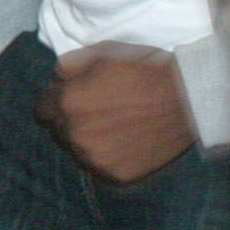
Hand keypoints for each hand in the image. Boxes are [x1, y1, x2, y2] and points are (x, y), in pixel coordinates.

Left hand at [35, 44, 194, 183]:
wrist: (188, 99)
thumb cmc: (143, 70)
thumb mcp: (100, 53)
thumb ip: (67, 66)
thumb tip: (55, 80)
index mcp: (67, 102)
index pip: (41, 112)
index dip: (56, 103)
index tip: (72, 101)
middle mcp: (76, 134)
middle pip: (58, 133)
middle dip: (71, 122)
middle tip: (99, 112)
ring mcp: (95, 159)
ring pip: (77, 152)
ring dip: (87, 141)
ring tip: (114, 127)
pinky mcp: (116, 176)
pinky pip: (99, 168)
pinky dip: (107, 157)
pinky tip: (126, 142)